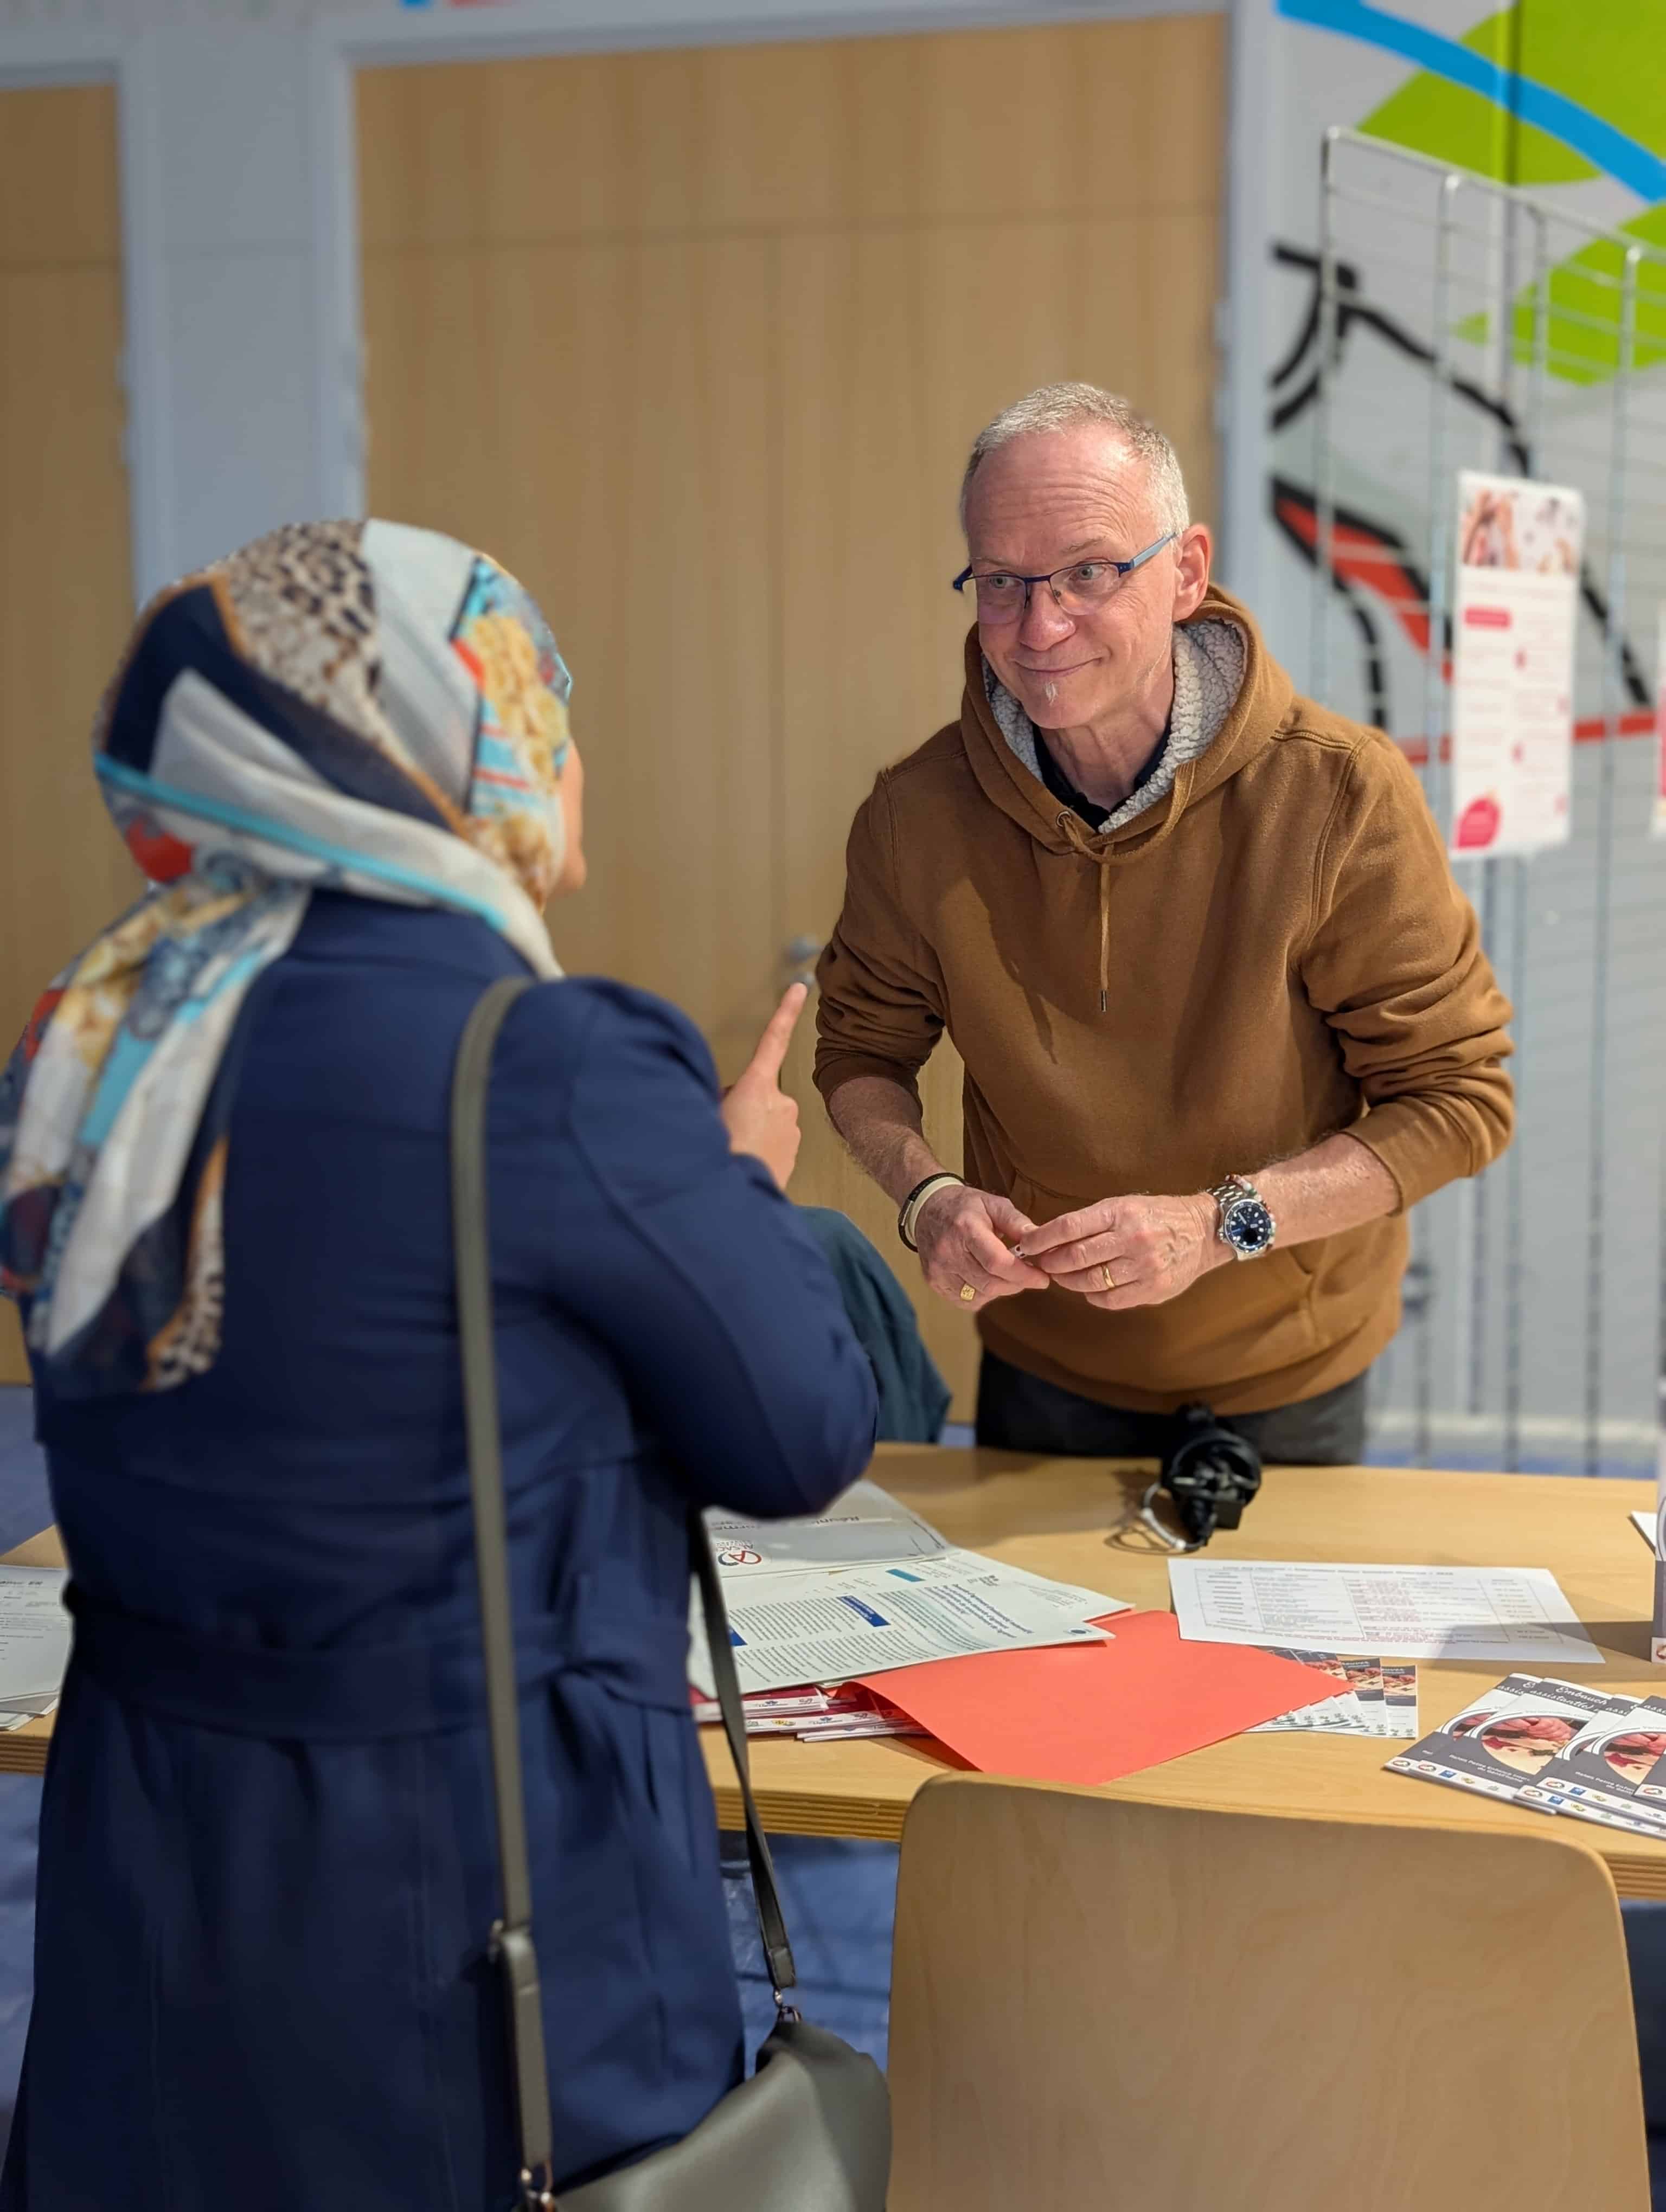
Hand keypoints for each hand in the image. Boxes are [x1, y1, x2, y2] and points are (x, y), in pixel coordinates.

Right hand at [721, 985, 806, 1190]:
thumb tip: (728, 1100)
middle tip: (722, 1129)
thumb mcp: (706, 1117)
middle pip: (757, 1092)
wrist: (737, 1201)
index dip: (786, 1013)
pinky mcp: (795, 1149)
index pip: (773, 1041)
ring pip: (766, 1118)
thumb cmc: (718, 1156)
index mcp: (757, 1087)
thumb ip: (719, 1099)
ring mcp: (792, 1127)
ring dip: (750, 1127)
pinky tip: (747, 1161)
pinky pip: (775, 1139)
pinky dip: (761, 1146)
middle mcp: (781, 1102)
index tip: (801, 988)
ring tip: (733, 1149)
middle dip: (741, 1105)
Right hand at [914, 1184, 1050, 1309]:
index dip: (1024, 1275)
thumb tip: (1040, 1241)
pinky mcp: (934, 1283)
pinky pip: (966, 1301)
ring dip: (1001, 1290)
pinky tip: (986, 1279)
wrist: (927, 1209)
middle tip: (1028, 1275)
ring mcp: (938, 1271)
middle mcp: (948, 1253)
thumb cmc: (965, 1206)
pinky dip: (983, 1295)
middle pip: (990, 1283)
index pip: (997, 1262)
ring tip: (1005, 1273)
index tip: (1042, 1278)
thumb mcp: (994, 1204)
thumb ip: (1017, 1222)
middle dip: (1016, 1283)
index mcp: (965, 1229)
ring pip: (980, 1295)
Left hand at [1016, 1192, 1221, 1309]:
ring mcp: (1144, 1266)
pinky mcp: (1153, 1289)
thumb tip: (1051, 1240)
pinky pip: (1110, 1299)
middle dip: (1051, 1263)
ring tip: (1062, 1276)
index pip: (1070, 1227)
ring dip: (1068, 1281)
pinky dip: (1092, 1295)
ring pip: (1090, 1281)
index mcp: (1120, 1212)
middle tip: (1042, 1264)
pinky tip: (1089, 1287)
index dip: (1043, 1238)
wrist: (1204, 1231)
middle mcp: (1131, 1238)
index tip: (1027, 1245)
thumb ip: (1091, 1222)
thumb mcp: (1125, 1205)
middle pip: (1075, 1257)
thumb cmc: (1157, 1215)